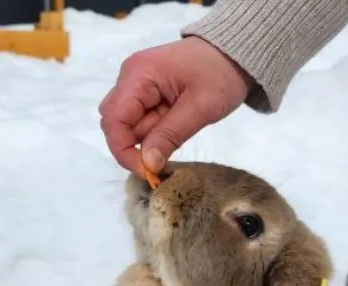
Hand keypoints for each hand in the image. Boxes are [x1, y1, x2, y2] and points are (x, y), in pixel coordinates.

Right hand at [99, 36, 253, 176]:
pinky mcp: (143, 91)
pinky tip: (175, 120)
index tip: (147, 170)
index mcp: (138, 74)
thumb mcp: (201, 107)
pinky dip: (154, 128)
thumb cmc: (221, 73)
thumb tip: (147, 165)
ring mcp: (134, 83)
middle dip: (138, 142)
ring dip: (149, 135)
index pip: (114, 120)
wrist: (234, 52)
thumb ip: (170, 136)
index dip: (123, 150)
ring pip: (127, 124)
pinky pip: (138, 118)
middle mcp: (128, 76)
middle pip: (116, 123)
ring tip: (180, 123)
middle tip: (170, 144)